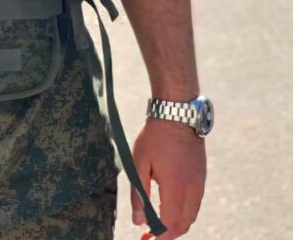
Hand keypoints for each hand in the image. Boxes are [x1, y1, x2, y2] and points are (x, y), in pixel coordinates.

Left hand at [130, 117, 205, 239]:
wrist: (177, 113)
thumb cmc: (154, 136)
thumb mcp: (138, 162)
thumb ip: (138, 194)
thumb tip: (138, 222)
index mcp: (175, 187)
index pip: (170, 224)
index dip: (159, 236)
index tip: (146, 238)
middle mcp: (192, 189)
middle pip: (183, 225)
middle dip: (168, 234)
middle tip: (150, 234)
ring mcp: (200, 183)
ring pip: (192, 216)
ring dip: (177, 225)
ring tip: (159, 223)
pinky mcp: (202, 177)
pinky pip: (196, 204)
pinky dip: (185, 213)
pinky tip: (171, 207)